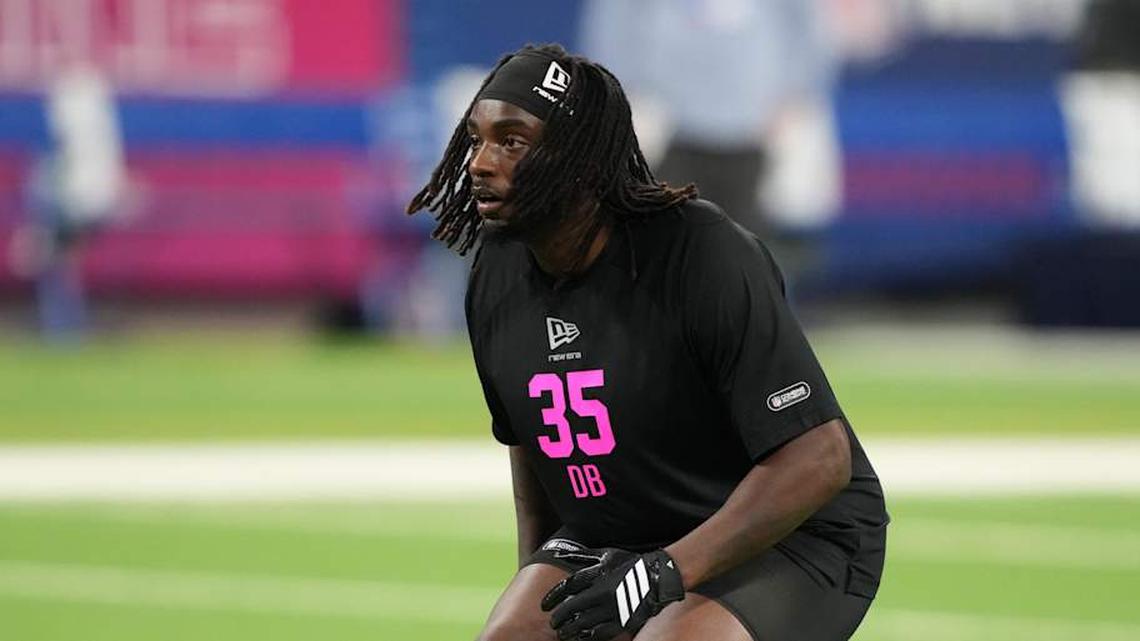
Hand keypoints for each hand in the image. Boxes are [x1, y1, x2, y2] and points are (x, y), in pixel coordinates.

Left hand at [541, 547, 684, 639]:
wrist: (658, 576)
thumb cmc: (629, 563)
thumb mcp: (606, 554)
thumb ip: (582, 555)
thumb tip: (560, 553)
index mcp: (598, 573)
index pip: (568, 587)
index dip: (553, 597)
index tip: (544, 605)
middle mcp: (603, 591)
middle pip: (572, 607)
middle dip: (559, 617)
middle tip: (552, 623)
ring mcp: (613, 608)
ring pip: (584, 623)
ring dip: (569, 630)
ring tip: (562, 633)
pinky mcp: (623, 621)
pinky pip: (601, 633)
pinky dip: (588, 636)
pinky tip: (580, 637)